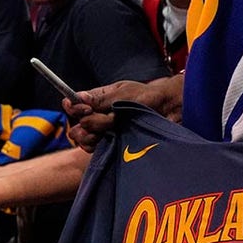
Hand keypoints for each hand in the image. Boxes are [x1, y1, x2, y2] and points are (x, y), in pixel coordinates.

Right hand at [65, 75, 183, 151]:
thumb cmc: (148, 97)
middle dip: (88, 123)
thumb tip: (78, 98)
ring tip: (112, 129)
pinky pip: (93, 149)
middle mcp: (97, 115)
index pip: (73, 104)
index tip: (87, 109)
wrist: (168, 110)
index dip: (75, 108)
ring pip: (83, 137)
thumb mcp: (123, 93)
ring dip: (94, 134)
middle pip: (77, 124)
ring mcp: (104, 131)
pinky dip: (97, 146)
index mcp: (98, 99)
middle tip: (107, 120)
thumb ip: (100, 99)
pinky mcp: (111, 144)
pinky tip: (108, 140)